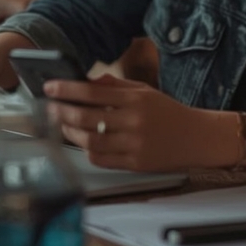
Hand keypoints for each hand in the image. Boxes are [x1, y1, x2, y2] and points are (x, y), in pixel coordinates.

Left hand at [44, 75, 209, 171]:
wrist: (196, 137)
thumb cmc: (168, 112)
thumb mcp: (145, 91)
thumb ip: (116, 86)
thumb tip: (88, 81)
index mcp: (136, 100)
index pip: (92, 92)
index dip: (67, 89)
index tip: (50, 87)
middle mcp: (134, 122)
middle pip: (87, 117)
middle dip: (62, 111)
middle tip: (49, 107)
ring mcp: (134, 145)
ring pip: (91, 141)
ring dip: (71, 133)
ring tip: (63, 125)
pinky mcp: (135, 164)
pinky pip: (102, 159)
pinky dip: (87, 151)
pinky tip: (82, 142)